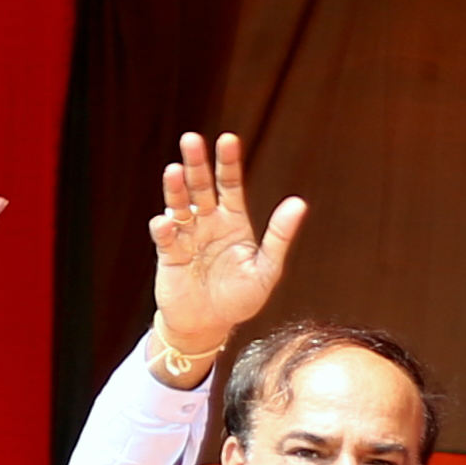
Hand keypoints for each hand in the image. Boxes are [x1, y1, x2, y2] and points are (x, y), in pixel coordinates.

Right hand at [150, 130, 305, 364]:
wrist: (211, 325)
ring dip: (175, 188)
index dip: (229, 163)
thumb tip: (299, 203)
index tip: (228, 140)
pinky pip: (166, 236)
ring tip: (174, 171)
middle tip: (192, 139)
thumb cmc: (241, 297)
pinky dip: (166, 228)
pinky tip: (168, 222)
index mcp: (234, 222)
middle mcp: (207, 222)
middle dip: (196, 164)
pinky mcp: (169, 253)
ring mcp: (186, 235)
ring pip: (178, 204)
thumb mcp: (267, 268)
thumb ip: (279, 236)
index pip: (231, 186)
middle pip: (200, 186)